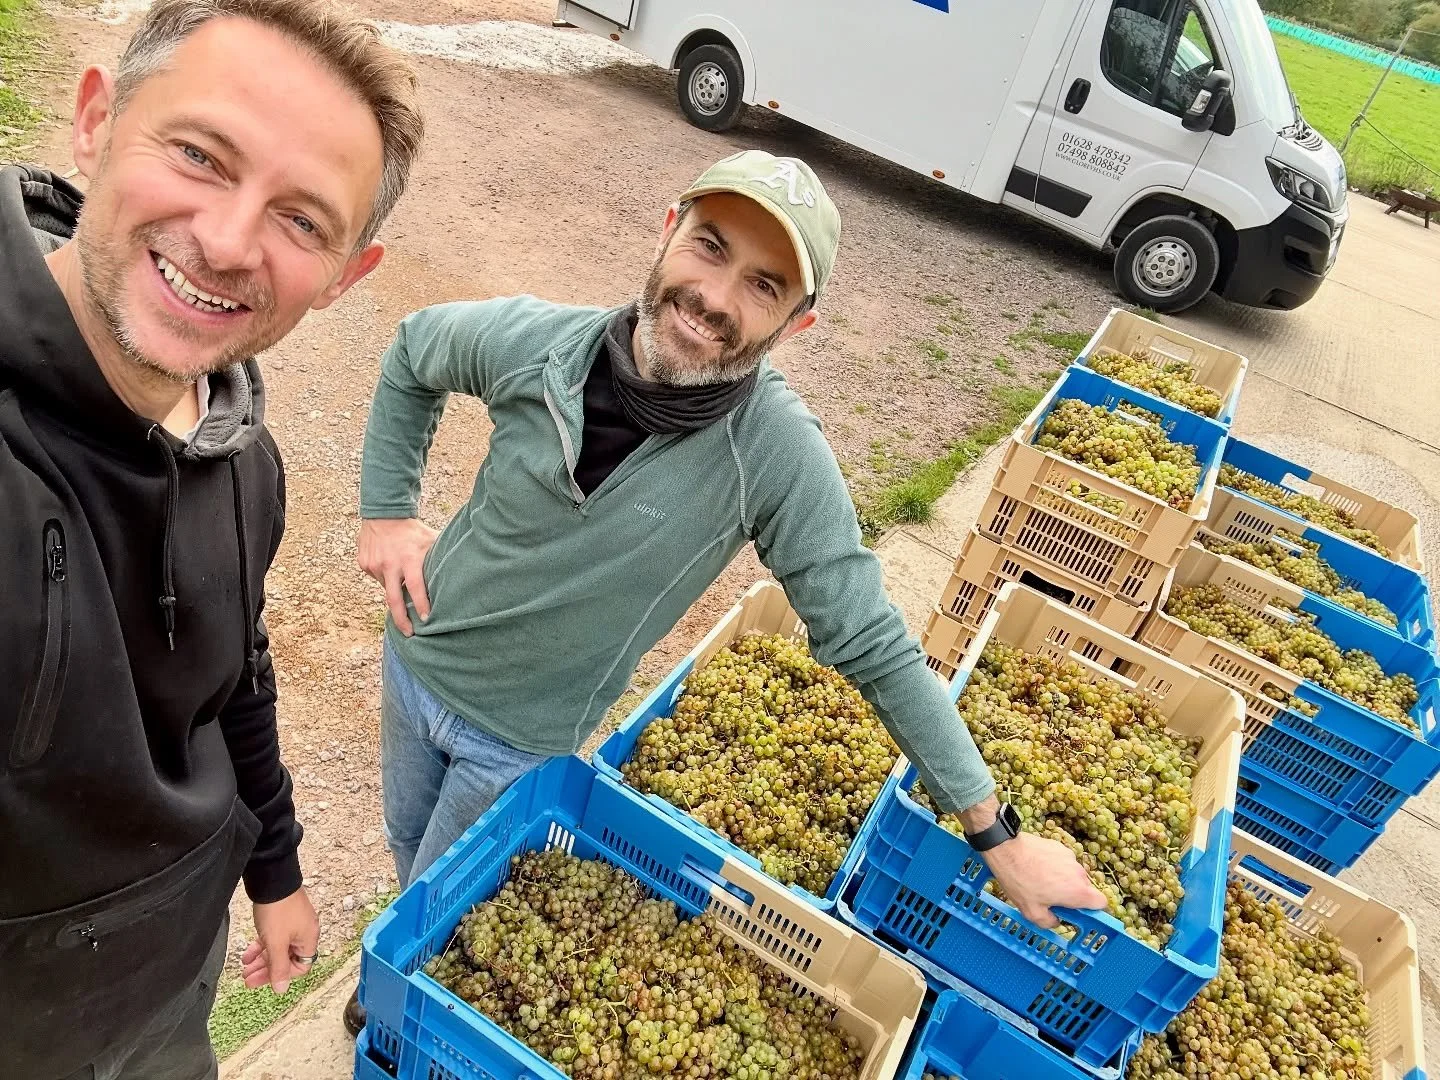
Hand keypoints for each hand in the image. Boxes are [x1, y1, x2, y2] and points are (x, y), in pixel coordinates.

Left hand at [242, 888, 319, 994]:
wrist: (273, 879)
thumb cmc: (278, 909)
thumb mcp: (276, 943)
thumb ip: (278, 967)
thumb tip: (281, 990)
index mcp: (308, 939)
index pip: (299, 967)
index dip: (281, 976)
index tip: (262, 980)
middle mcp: (304, 932)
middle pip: (287, 959)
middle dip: (266, 970)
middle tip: (248, 978)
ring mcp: (294, 923)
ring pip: (278, 948)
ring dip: (261, 959)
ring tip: (245, 966)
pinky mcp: (284, 916)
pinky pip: (274, 937)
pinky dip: (262, 945)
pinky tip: (248, 951)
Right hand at [357, 518, 437, 634]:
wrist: (384, 514)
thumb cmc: (413, 530)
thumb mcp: (429, 540)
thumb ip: (439, 557)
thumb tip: (459, 573)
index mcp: (409, 559)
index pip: (416, 587)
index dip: (420, 604)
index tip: (426, 619)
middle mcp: (390, 564)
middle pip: (394, 600)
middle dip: (401, 620)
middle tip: (409, 634)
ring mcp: (374, 565)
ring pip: (386, 588)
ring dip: (395, 589)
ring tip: (401, 578)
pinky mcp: (364, 564)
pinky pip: (377, 578)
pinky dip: (385, 577)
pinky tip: (390, 565)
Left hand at [980, 832, 1107, 929]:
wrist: (1007, 850)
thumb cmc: (1020, 881)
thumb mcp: (1032, 912)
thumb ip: (1049, 922)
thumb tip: (1056, 920)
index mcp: (1078, 892)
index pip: (1102, 903)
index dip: (1093, 910)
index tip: (1079, 912)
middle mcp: (1079, 873)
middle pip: (1085, 889)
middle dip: (1072, 896)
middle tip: (1052, 899)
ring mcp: (1070, 858)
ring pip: (1073, 875)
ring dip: (1062, 881)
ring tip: (1040, 882)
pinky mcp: (1060, 847)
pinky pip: (1063, 862)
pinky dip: (1055, 867)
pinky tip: (1037, 868)